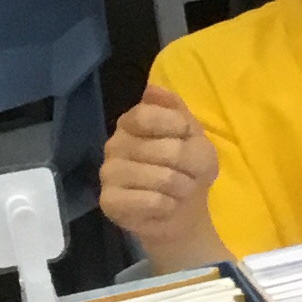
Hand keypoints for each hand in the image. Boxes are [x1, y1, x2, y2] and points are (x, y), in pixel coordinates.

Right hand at [100, 83, 220, 261]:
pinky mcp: (109, 202)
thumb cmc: (187, 169)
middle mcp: (114, 144)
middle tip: (190, 173)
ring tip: (179, 190)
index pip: (147, 115)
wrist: (180, 212)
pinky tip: (164, 205)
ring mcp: (108, 173)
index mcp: (131, 123)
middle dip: (191, 165)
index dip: (177, 127)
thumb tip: (151, 90)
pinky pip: (152, 201)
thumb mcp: (193, 136)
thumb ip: (176, 111)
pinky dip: (169, 205)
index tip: (187, 137)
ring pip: (162, 177)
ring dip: (183, 187)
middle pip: (164, 149)